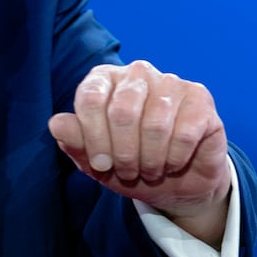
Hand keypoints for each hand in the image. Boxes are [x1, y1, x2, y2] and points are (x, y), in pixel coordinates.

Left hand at [48, 60, 230, 243]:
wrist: (177, 183)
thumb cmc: (131, 165)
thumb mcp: (97, 163)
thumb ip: (75, 142)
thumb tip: (56, 124)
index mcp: (105, 79)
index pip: (90, 99)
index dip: (93, 138)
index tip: (101, 165)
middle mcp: (138, 73)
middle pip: (122, 112)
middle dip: (123, 154)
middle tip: (128, 172)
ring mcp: (171, 82)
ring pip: (154, 125)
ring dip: (150, 160)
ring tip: (149, 171)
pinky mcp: (200, 98)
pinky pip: (184, 133)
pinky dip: (174, 158)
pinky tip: (172, 163)